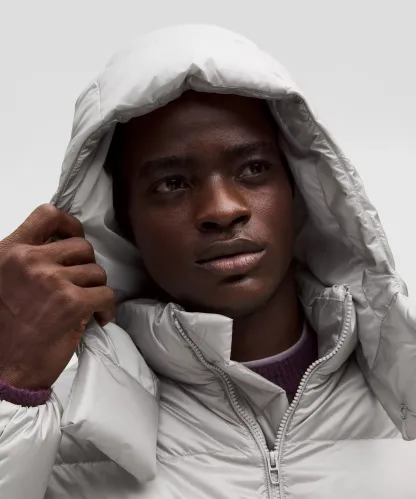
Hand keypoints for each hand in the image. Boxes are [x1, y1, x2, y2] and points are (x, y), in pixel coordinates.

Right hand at [0, 204, 114, 388]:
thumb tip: (62, 249)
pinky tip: (98, 318)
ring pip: (97, 272)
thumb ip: (28, 261)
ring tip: (85, 306)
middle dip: (86, 266)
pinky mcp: (73, 303)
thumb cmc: (5, 329)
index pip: (47, 215)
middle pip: (82, 246)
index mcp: (10, 252)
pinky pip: (107, 294)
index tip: (75, 237)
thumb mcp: (4, 282)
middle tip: (80, 285)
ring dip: (95, 289)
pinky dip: (107, 308)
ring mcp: (53, 281)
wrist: (4, 369)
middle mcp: (30, 261)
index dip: (69, 223)